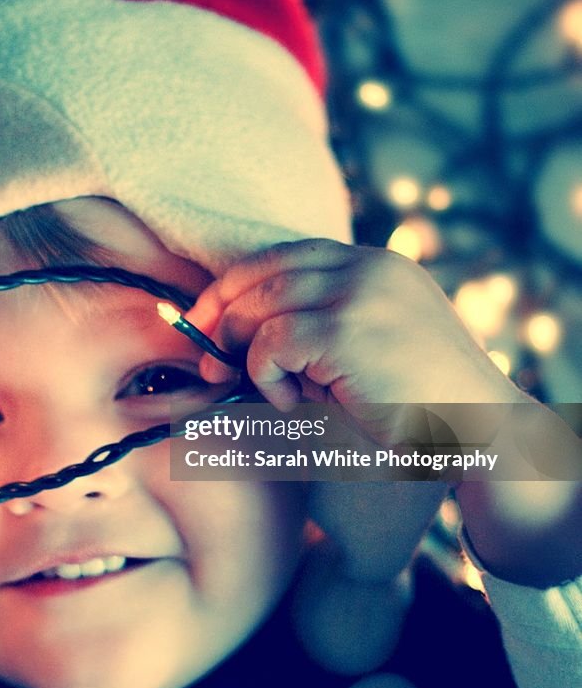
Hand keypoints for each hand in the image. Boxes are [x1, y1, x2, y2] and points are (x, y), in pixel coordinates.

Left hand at [187, 239, 520, 432]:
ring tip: (271, 391)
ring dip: (246, 352)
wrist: (483, 432)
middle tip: (204, 356)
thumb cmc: (420, 403)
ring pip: (260, 306)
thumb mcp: (367, 348)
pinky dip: (266, 375)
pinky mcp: (345, 329)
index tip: (207, 318)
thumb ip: (317, 328)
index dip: (237, 284)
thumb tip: (229, 338)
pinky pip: (271, 343)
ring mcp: (357, 293)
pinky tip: (294, 403)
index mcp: (374, 264)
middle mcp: (366, 266)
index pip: (286, 255)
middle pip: (263, 272)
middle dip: (219, 312)